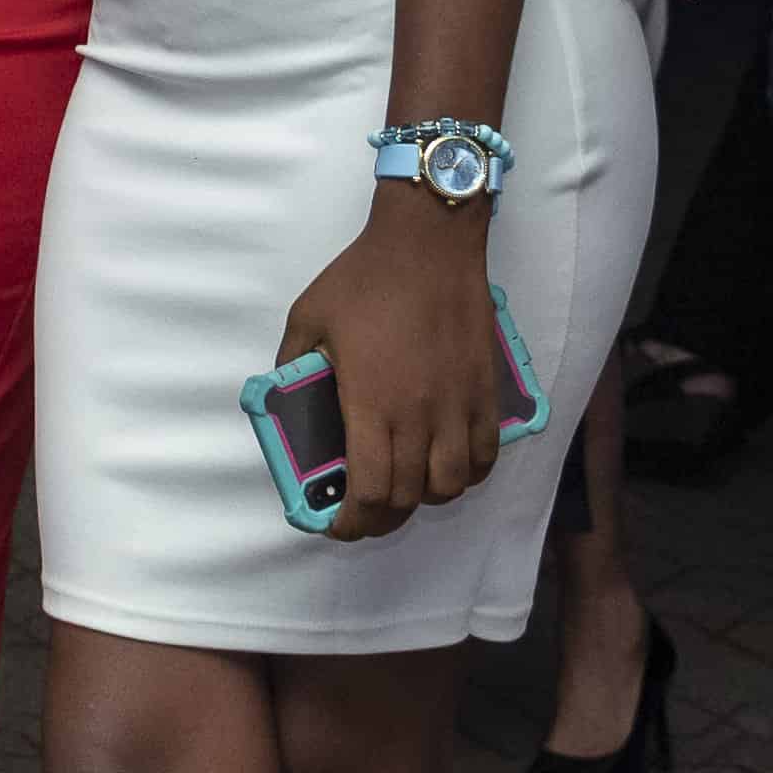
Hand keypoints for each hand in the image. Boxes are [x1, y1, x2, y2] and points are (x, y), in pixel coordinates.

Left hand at [276, 199, 503, 539]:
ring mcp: (459, 406)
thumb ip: (293, 364)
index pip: (370, 490)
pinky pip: (485, 456)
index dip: (354, 522)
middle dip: (382, 518)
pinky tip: (446, 464)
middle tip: (363, 514)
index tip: (337, 526)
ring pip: (452, 484)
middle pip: (409, 497)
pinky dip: (467, 474)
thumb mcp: (307, 319)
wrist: (428, 246)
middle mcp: (421, 415)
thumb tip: (285, 395)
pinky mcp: (487, 393)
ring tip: (403, 488)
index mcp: (372, 403)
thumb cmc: (364, 280)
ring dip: (425, 497)